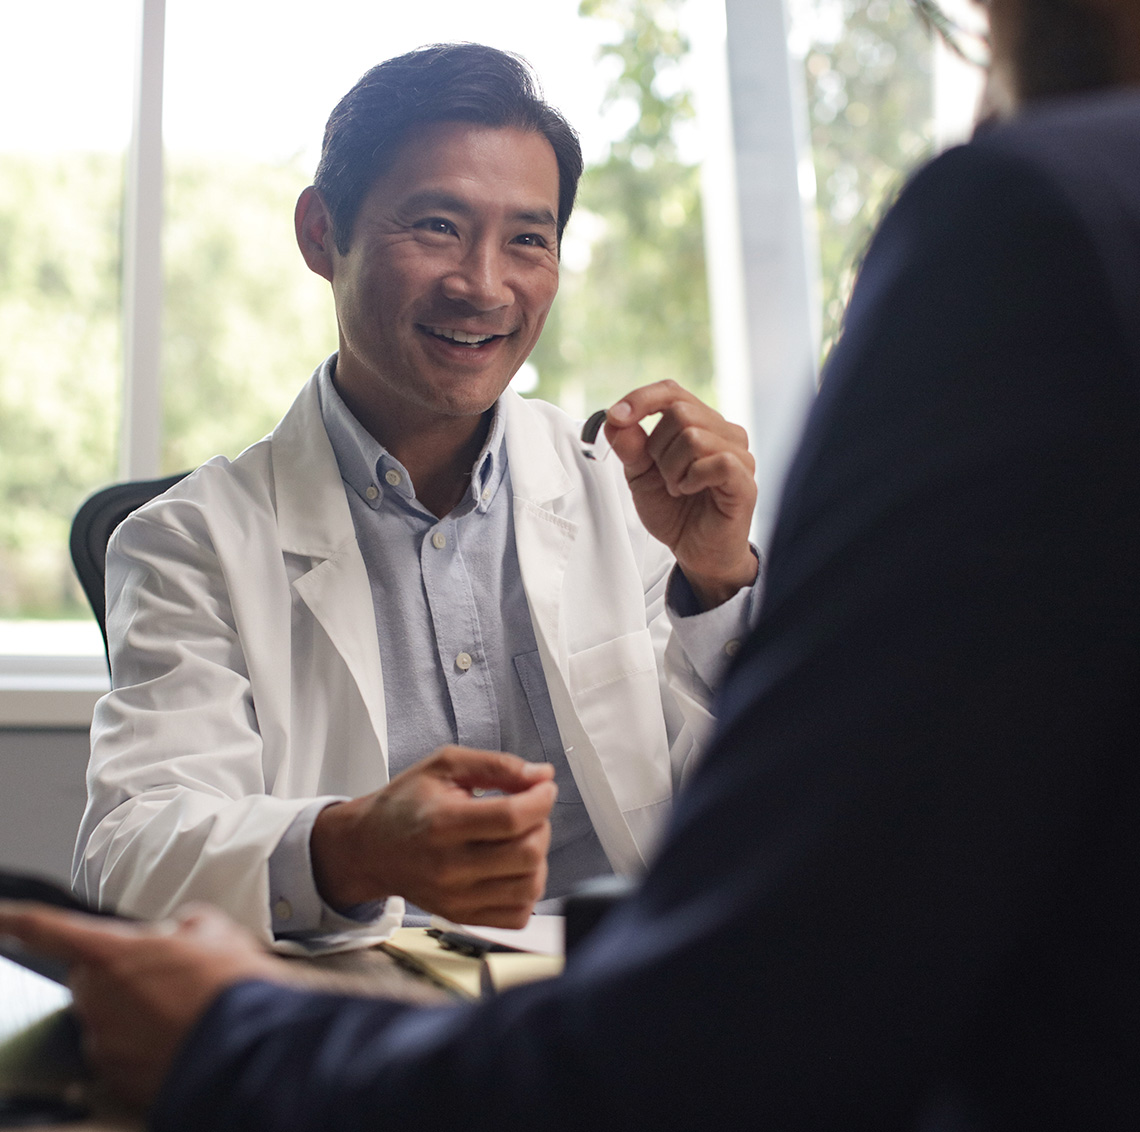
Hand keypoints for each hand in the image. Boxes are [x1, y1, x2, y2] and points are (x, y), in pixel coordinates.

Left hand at [0, 901, 280, 1109]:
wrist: (250, 1049)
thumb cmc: (232, 988)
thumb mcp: (219, 932)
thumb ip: (188, 924)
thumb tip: (185, 930)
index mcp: (115, 955)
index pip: (51, 930)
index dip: (19, 919)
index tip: (1, 915)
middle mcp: (98, 999)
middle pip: (90, 978)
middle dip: (120, 974)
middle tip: (167, 975)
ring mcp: (105, 1042)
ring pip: (107, 1016)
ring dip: (136, 1010)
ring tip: (185, 1010)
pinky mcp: (117, 1078)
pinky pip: (121, 1052)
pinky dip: (144, 1044)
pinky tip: (181, 1036)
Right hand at [311, 747, 556, 928]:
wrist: (370, 848)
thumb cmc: (406, 803)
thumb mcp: (445, 766)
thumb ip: (496, 765)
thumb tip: (543, 774)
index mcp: (443, 824)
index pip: (511, 817)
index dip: (540, 799)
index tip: (543, 787)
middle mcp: (449, 868)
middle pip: (527, 854)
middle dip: (541, 825)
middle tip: (529, 811)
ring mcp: (456, 899)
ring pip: (529, 887)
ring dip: (539, 858)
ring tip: (520, 838)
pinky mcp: (462, 917)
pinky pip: (518, 915)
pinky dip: (527, 889)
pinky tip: (513, 867)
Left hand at [604, 381, 758, 608]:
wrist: (696, 551)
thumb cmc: (675, 510)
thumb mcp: (639, 476)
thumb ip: (628, 447)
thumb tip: (616, 420)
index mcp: (698, 423)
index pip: (671, 390)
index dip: (641, 399)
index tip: (617, 417)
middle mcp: (723, 432)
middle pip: (680, 412)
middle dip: (657, 448)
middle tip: (664, 475)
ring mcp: (738, 454)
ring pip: (694, 436)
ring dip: (673, 468)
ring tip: (678, 488)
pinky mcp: (744, 479)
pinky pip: (716, 462)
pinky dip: (692, 479)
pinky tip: (691, 491)